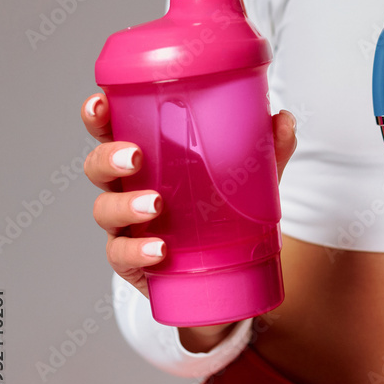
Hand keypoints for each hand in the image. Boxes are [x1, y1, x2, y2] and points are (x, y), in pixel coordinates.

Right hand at [81, 93, 297, 348]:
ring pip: (106, 211)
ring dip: (126, 205)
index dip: (98, 117)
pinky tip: (158, 249)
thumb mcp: (251, 181)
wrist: (229, 278)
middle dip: (108, 158)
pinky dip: (138, 251)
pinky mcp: (134, 264)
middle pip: (98, 168)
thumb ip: (267, 151)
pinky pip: (123, 256)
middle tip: (133, 156)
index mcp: (149, 161)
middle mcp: (129, 190)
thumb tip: (285, 119)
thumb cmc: (225, 216)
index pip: (112, 132)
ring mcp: (127, 228)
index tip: (100, 105)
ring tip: (156, 204)